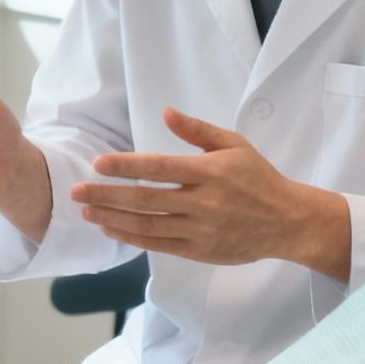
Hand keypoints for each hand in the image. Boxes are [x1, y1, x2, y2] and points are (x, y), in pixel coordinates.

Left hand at [74, 107, 350, 276]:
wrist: (288, 222)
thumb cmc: (258, 178)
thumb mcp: (234, 145)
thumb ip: (198, 130)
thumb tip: (166, 112)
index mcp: (210, 172)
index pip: (160, 168)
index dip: (127, 166)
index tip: (99, 163)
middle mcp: (203, 203)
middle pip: (146, 200)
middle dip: (107, 195)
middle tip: (77, 191)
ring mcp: (200, 231)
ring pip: (148, 226)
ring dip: (113, 218)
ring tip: (86, 210)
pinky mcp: (199, 251)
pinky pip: (159, 245)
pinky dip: (132, 237)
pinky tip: (111, 228)